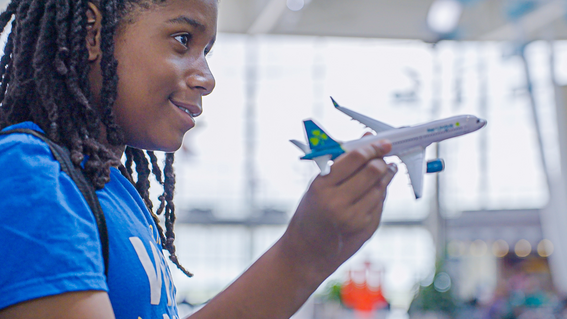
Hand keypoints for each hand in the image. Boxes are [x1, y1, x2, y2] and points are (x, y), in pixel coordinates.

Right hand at [282, 140, 396, 275]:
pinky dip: (381, 193)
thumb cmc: (309, 214)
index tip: (381, 143)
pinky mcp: (366, 229)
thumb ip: (342, 163)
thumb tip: (367, 138)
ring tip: (386, 170)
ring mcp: (354, 218)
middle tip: (383, 156)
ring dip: (386, 175)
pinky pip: (380, 203)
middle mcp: (338, 203)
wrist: (306, 254)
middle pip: (373, 171)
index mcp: (321, 187)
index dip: (372, 148)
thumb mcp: (317, 186)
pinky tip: (377, 189)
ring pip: (381, 187)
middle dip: (381, 161)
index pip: (355, 158)